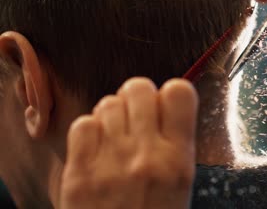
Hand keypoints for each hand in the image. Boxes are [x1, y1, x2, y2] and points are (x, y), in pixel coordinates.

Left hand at [60, 78, 197, 208]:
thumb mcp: (181, 184)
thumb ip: (176, 143)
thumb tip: (165, 104)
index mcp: (178, 159)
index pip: (178, 92)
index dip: (171, 93)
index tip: (165, 104)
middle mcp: (145, 155)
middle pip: (139, 87)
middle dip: (138, 99)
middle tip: (137, 118)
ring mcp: (109, 162)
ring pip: (109, 103)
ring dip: (113, 114)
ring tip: (116, 137)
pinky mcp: (79, 172)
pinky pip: (83, 123)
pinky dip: (90, 130)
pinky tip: (97, 148)